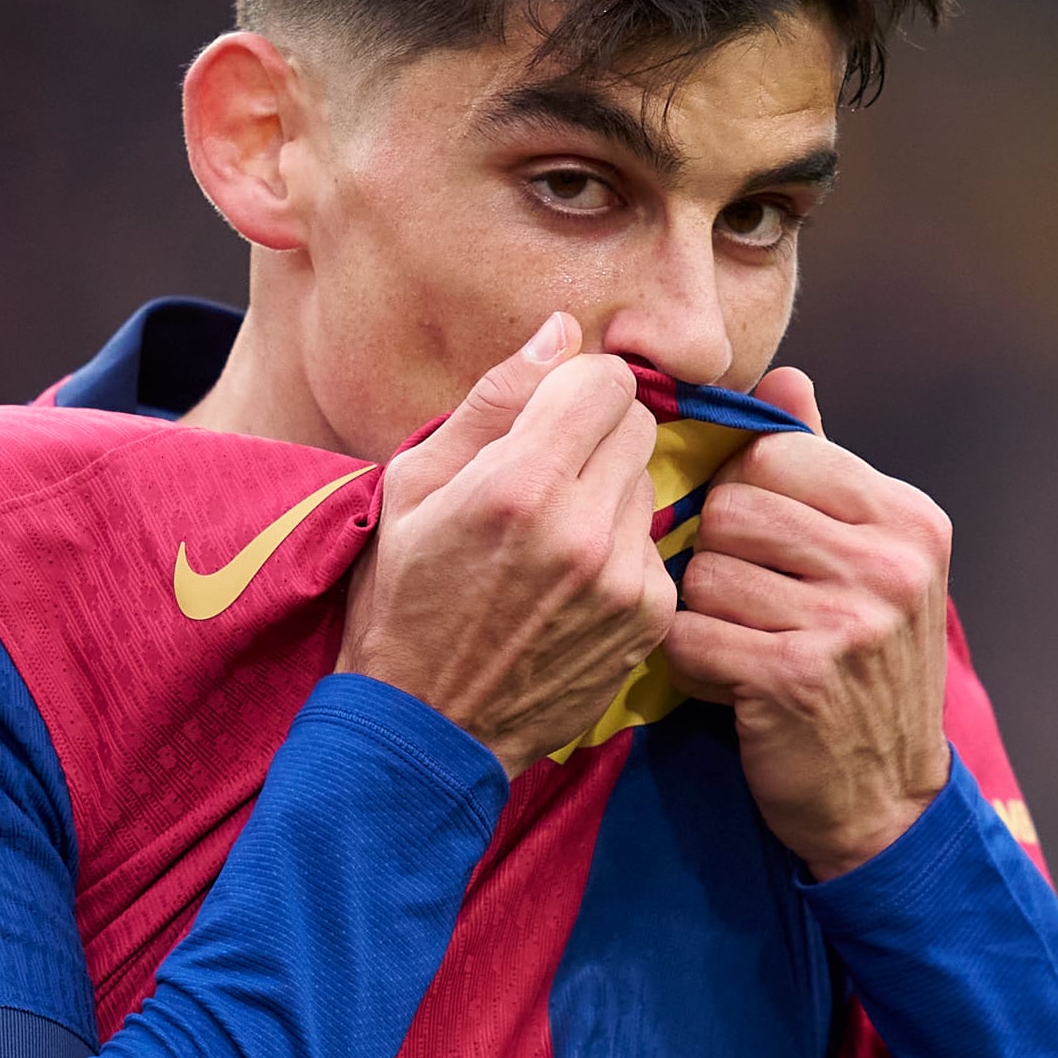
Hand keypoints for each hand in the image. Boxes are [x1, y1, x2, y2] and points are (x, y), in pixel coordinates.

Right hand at [337, 313, 674, 775]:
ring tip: (551, 538)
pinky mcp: (650, 618)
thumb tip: (561, 331)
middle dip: (596, 435)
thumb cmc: (403, 597)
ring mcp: (625, 578)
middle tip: (545, 477)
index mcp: (520, 484)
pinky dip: (621, 552)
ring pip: (649, 484)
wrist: (428, 725)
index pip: (608, 380)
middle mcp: (583, 529)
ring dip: (609, 494)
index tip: (551, 415)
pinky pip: (655, 545)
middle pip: (639, 425)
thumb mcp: (415, 484)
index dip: (578, 387)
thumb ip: (496, 399)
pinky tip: (570, 584)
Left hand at [661, 368, 953, 876]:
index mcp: (907, 519)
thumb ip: (822, 469)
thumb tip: (786, 376)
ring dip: (702, 613)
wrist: (886, 805)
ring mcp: (849, 622)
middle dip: (716, 554)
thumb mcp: (867, 562)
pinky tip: (725, 685)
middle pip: (733, 505)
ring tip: (740, 646)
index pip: (776, 452)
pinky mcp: (797, 679)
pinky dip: (691, 664)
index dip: (743, 494)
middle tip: (745, 604)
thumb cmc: (863, 673)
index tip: (759, 546)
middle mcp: (891, 564)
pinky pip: (692, 635)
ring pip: (704, 570)